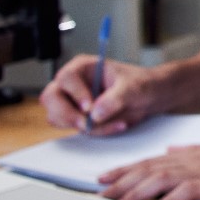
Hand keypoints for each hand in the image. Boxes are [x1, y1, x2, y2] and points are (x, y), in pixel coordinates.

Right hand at [41, 54, 162, 134]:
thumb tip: (96, 113)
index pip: (66, 78)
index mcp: (83, 67)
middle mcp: (72, 84)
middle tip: (87, 124)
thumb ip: (115, 98)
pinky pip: (74, 128)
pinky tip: (115, 125)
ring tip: (113, 123)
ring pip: (57, 117)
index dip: (75, 93)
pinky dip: (93, 132)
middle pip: (50, 98)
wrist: (149, 97)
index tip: (89, 107)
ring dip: (83, 125)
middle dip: (67, 114)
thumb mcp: (133, 87)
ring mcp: (72, 101)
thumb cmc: (141, 84)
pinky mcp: (78, 117)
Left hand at [97, 128, 199, 199]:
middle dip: (120, 183)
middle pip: (147, 171)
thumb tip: (171, 152)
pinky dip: (170, 199)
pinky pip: (187, 192)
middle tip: (98, 194)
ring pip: (160, 180)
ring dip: (136, 192)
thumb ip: (192, 151)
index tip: (102, 177)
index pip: (149, 162)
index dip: (123, 170)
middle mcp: (190, 162)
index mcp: (190, 156)